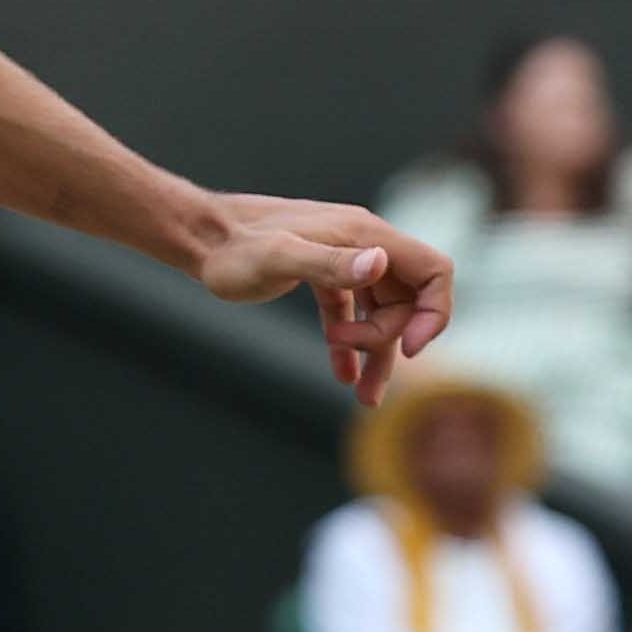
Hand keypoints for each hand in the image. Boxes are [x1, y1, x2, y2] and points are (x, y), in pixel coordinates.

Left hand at [189, 193, 452, 402]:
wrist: (197, 237)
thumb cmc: (233, 248)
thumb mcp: (278, 257)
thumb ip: (330, 263)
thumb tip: (379, 265)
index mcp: (365, 235)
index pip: (434, 270)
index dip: (433, 312)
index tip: (410, 349)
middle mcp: (362, 244)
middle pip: (408, 298)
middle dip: (388, 336)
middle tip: (343, 348)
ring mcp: (342, 259)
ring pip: (380, 309)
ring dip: (377, 351)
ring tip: (365, 397)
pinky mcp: (319, 275)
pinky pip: (350, 311)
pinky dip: (350, 343)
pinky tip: (343, 375)